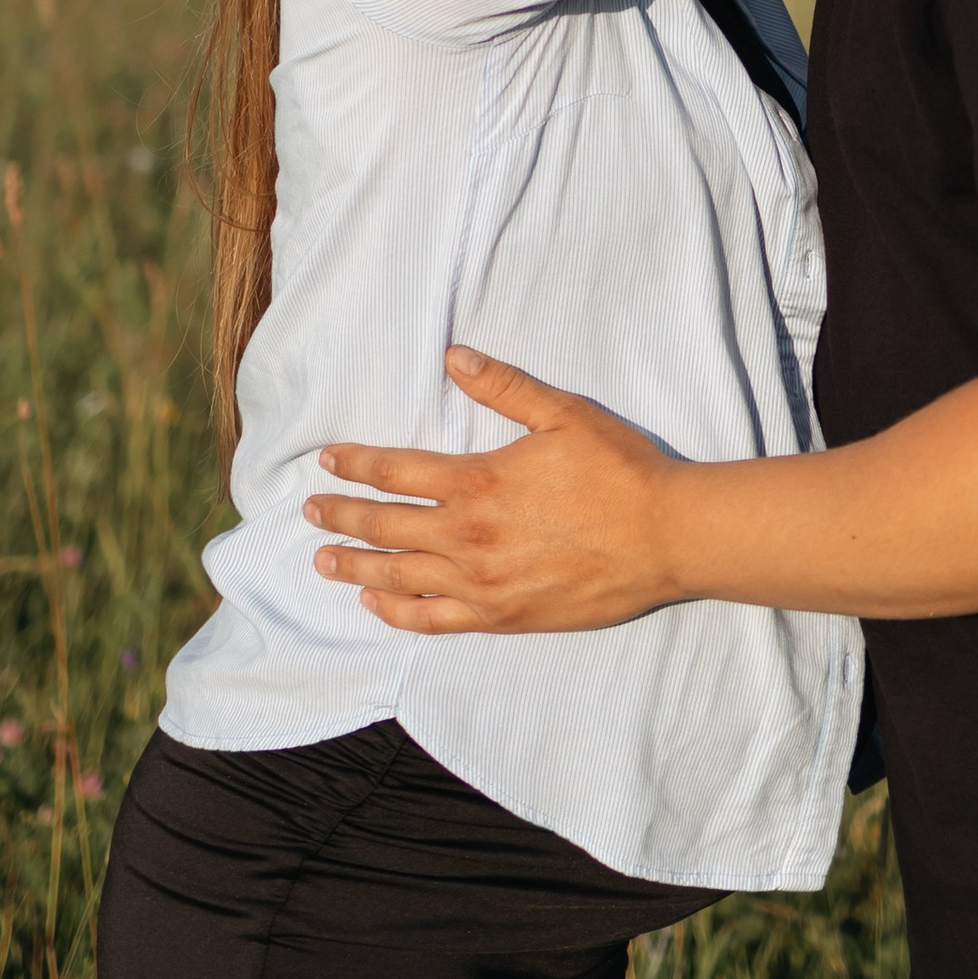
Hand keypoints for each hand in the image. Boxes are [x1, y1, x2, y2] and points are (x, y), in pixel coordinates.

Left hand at [303, 346, 682, 630]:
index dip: (356, 465)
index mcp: (478, 483)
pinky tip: (376, 607)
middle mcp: (468, 537)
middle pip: (385, 526)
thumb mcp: (564, 414)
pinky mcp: (502, 618)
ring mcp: (482, 584)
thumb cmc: (619, 471)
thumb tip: (453, 358)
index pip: (396, 472)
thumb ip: (504, 387)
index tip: (327, 461)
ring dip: (355, 567)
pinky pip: (434, 620)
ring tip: (323, 562)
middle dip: (342, 516)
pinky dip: (398, 613)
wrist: (666, 537)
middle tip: (310, 511)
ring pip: (399, 577)